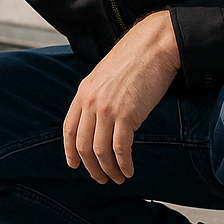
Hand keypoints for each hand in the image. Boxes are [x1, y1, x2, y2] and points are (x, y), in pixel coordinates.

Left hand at [63, 10, 180, 184]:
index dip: (70, 150)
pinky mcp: (127, 115)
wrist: (154, 45)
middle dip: (91, 167)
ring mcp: (107, 109)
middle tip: (101, 179)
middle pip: (83, 145)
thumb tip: (101, 120)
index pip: (69, 128)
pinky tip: (129, 171)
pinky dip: (123, 164)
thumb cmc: (136, 59)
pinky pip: (120, 149)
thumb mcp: (106, 76)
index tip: (75, 165)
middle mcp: (91, 102)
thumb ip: (98, 96)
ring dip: (108, 169)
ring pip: (100, 151)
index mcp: (83, 92)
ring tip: (118, 178)